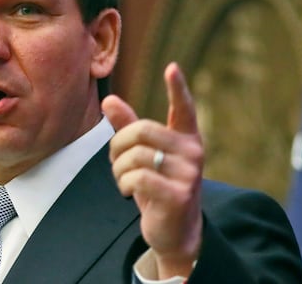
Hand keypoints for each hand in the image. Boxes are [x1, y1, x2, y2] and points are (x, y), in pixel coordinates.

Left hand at [102, 62, 203, 278]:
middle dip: (118, 146)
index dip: (177, 88)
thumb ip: (128, 128)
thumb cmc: (158, 189)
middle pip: (142, 131)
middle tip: (117, 162)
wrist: (176, 233)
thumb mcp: (143, 157)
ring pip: (136, 155)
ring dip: (119, 170)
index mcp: (187, 139)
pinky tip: (129, 193)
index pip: (184, 109)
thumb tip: (108, 100)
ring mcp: (189, 174)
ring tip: (124, 180)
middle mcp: (192, 153)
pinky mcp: (179, 195)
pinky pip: (138, 178)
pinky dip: (124, 185)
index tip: (172, 68)